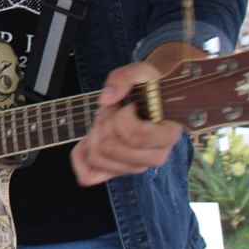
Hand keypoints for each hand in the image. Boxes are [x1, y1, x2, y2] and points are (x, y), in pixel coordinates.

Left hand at [71, 62, 182, 185]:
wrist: (146, 99)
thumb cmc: (146, 88)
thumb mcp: (139, 73)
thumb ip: (124, 78)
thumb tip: (106, 99)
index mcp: (167, 135)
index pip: (135, 135)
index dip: (122, 117)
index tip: (128, 105)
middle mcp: (156, 156)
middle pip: (111, 148)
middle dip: (103, 124)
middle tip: (113, 112)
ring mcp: (136, 167)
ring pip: (98, 159)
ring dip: (94, 135)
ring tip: (107, 122)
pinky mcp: (118, 172)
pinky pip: (89, 175)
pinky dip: (81, 156)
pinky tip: (88, 140)